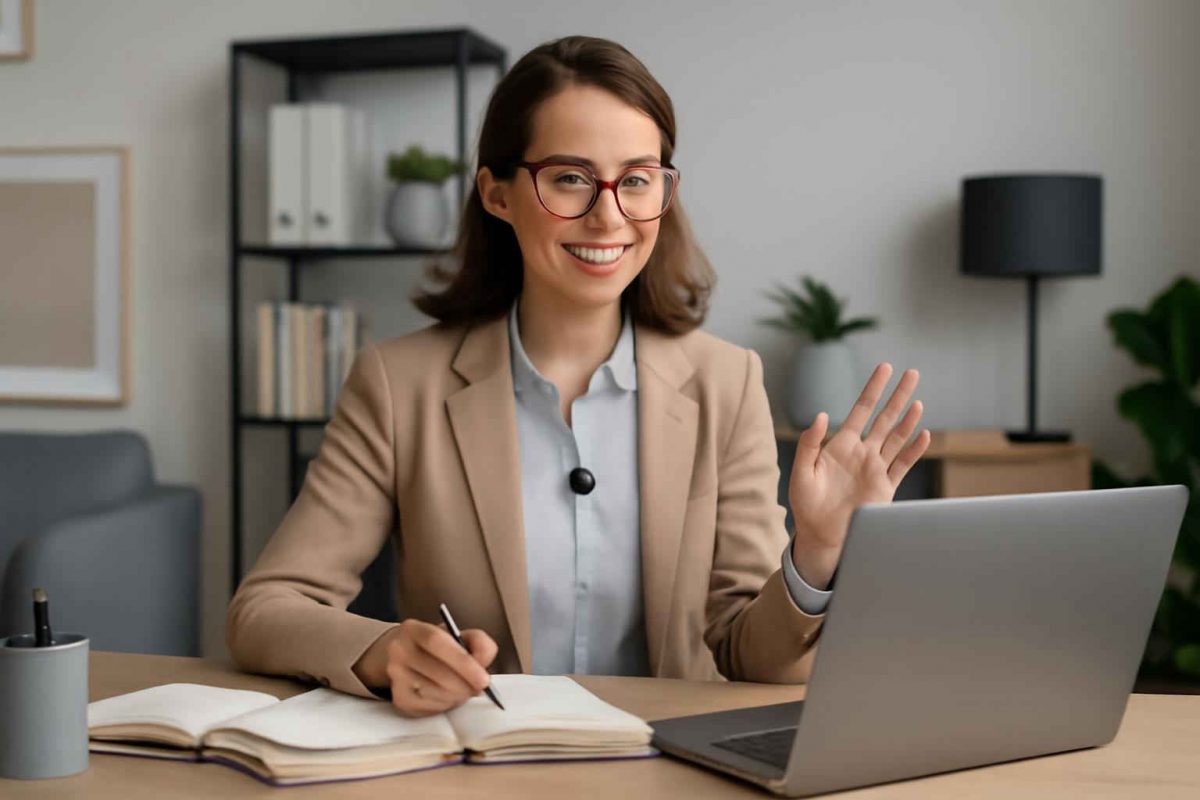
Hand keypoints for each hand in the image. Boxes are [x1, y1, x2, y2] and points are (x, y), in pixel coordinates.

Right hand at [352, 619, 497, 717]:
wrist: (400, 657)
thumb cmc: (434, 648)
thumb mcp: (455, 635)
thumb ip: (476, 641)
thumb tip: (484, 660)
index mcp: (413, 630)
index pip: (436, 642)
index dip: (462, 662)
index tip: (483, 678)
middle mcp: (399, 651)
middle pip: (438, 672)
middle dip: (465, 684)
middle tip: (480, 687)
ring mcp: (396, 676)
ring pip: (435, 693)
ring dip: (457, 695)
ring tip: (463, 688)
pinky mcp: (399, 699)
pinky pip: (430, 707)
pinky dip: (446, 704)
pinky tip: (448, 695)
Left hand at [788, 363, 930, 587]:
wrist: (822, 536)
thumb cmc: (806, 505)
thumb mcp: (802, 472)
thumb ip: (810, 443)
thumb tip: (821, 415)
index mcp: (841, 446)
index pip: (861, 410)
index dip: (873, 389)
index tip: (885, 368)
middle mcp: (862, 453)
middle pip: (885, 418)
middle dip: (898, 396)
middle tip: (912, 373)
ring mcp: (875, 469)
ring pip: (897, 438)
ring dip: (908, 420)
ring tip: (918, 400)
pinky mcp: (885, 488)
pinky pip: (902, 465)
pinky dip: (914, 451)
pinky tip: (923, 435)